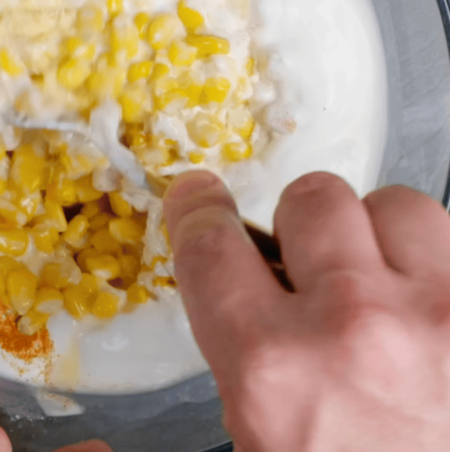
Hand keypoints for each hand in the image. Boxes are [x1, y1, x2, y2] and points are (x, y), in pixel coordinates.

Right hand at [163, 170, 449, 451]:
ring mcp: (443, 319)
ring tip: (388, 286)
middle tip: (314, 268)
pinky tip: (435, 314)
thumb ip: (242, 362)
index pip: (211, 248)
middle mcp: (354, 329)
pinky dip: (441, 266)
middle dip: (305, 227)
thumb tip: (237, 294)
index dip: (199, 211)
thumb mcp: (265, 445)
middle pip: (312, 200)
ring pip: (397, 206)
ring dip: (383, 237)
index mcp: (274, 374)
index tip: (200, 197)